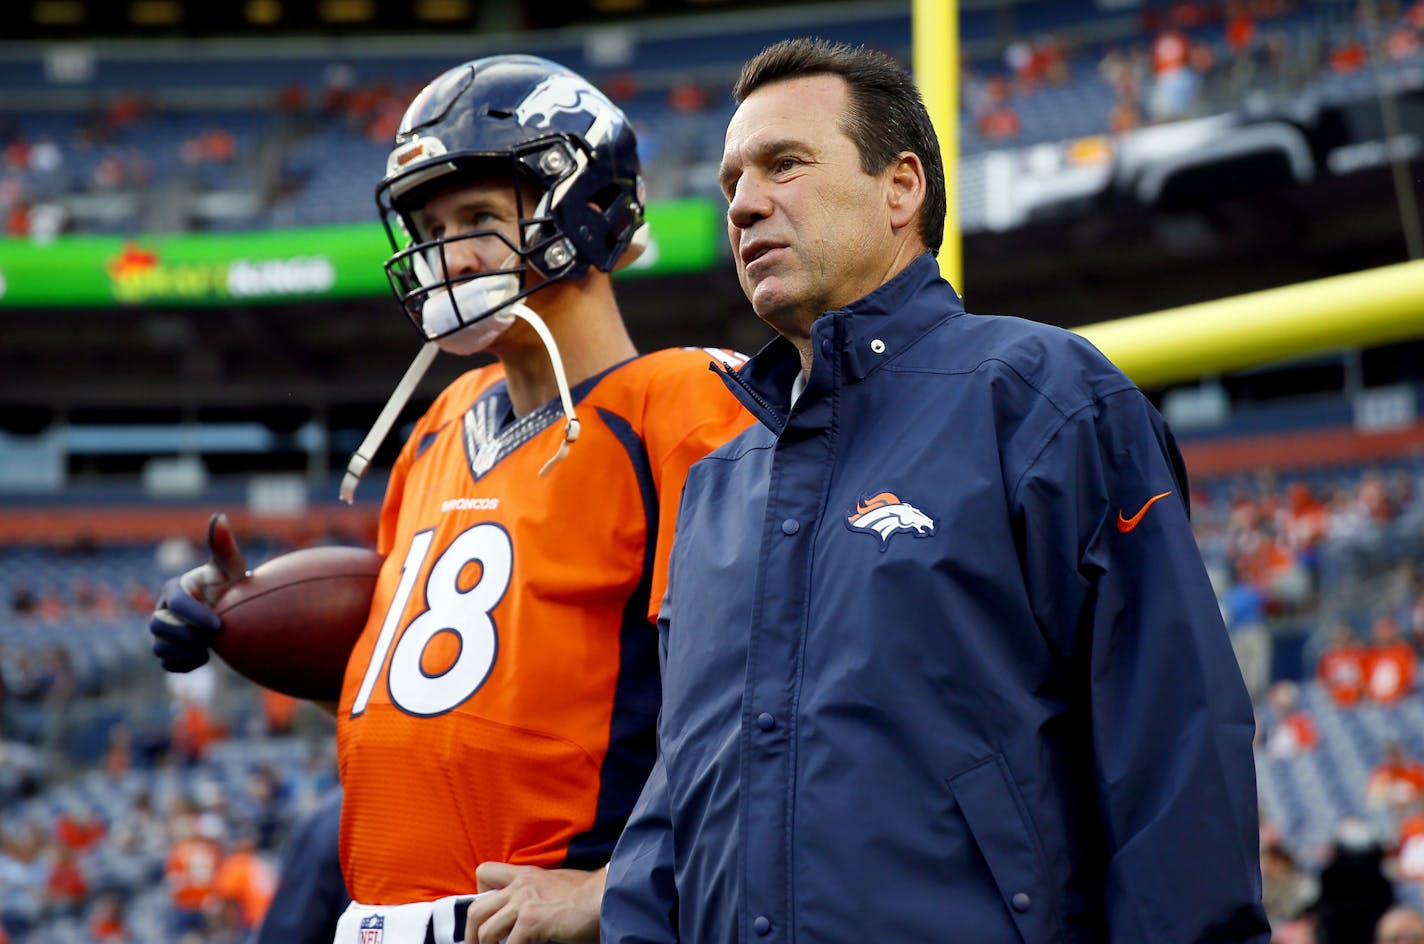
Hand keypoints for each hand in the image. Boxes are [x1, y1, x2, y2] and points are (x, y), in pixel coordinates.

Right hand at [149, 512, 248, 671]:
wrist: (234, 611)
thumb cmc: (232, 586)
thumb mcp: (231, 567)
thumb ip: (224, 546)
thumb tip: (220, 517)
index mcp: (174, 589)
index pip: (174, 603)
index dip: (194, 615)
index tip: (219, 625)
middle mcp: (162, 610)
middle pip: (157, 627)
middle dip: (186, 635)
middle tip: (214, 637)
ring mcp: (163, 632)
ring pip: (158, 649)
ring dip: (184, 652)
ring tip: (209, 647)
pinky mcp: (169, 651)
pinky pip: (166, 665)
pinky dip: (183, 665)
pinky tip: (205, 657)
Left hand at [464, 863, 604, 943]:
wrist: (608, 894)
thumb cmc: (590, 895)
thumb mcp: (556, 886)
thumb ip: (538, 895)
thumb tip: (530, 918)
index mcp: (525, 875)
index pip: (485, 874)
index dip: (478, 895)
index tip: (485, 916)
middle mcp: (520, 885)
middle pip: (476, 909)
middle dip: (471, 934)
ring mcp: (523, 902)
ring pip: (485, 930)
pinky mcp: (531, 920)